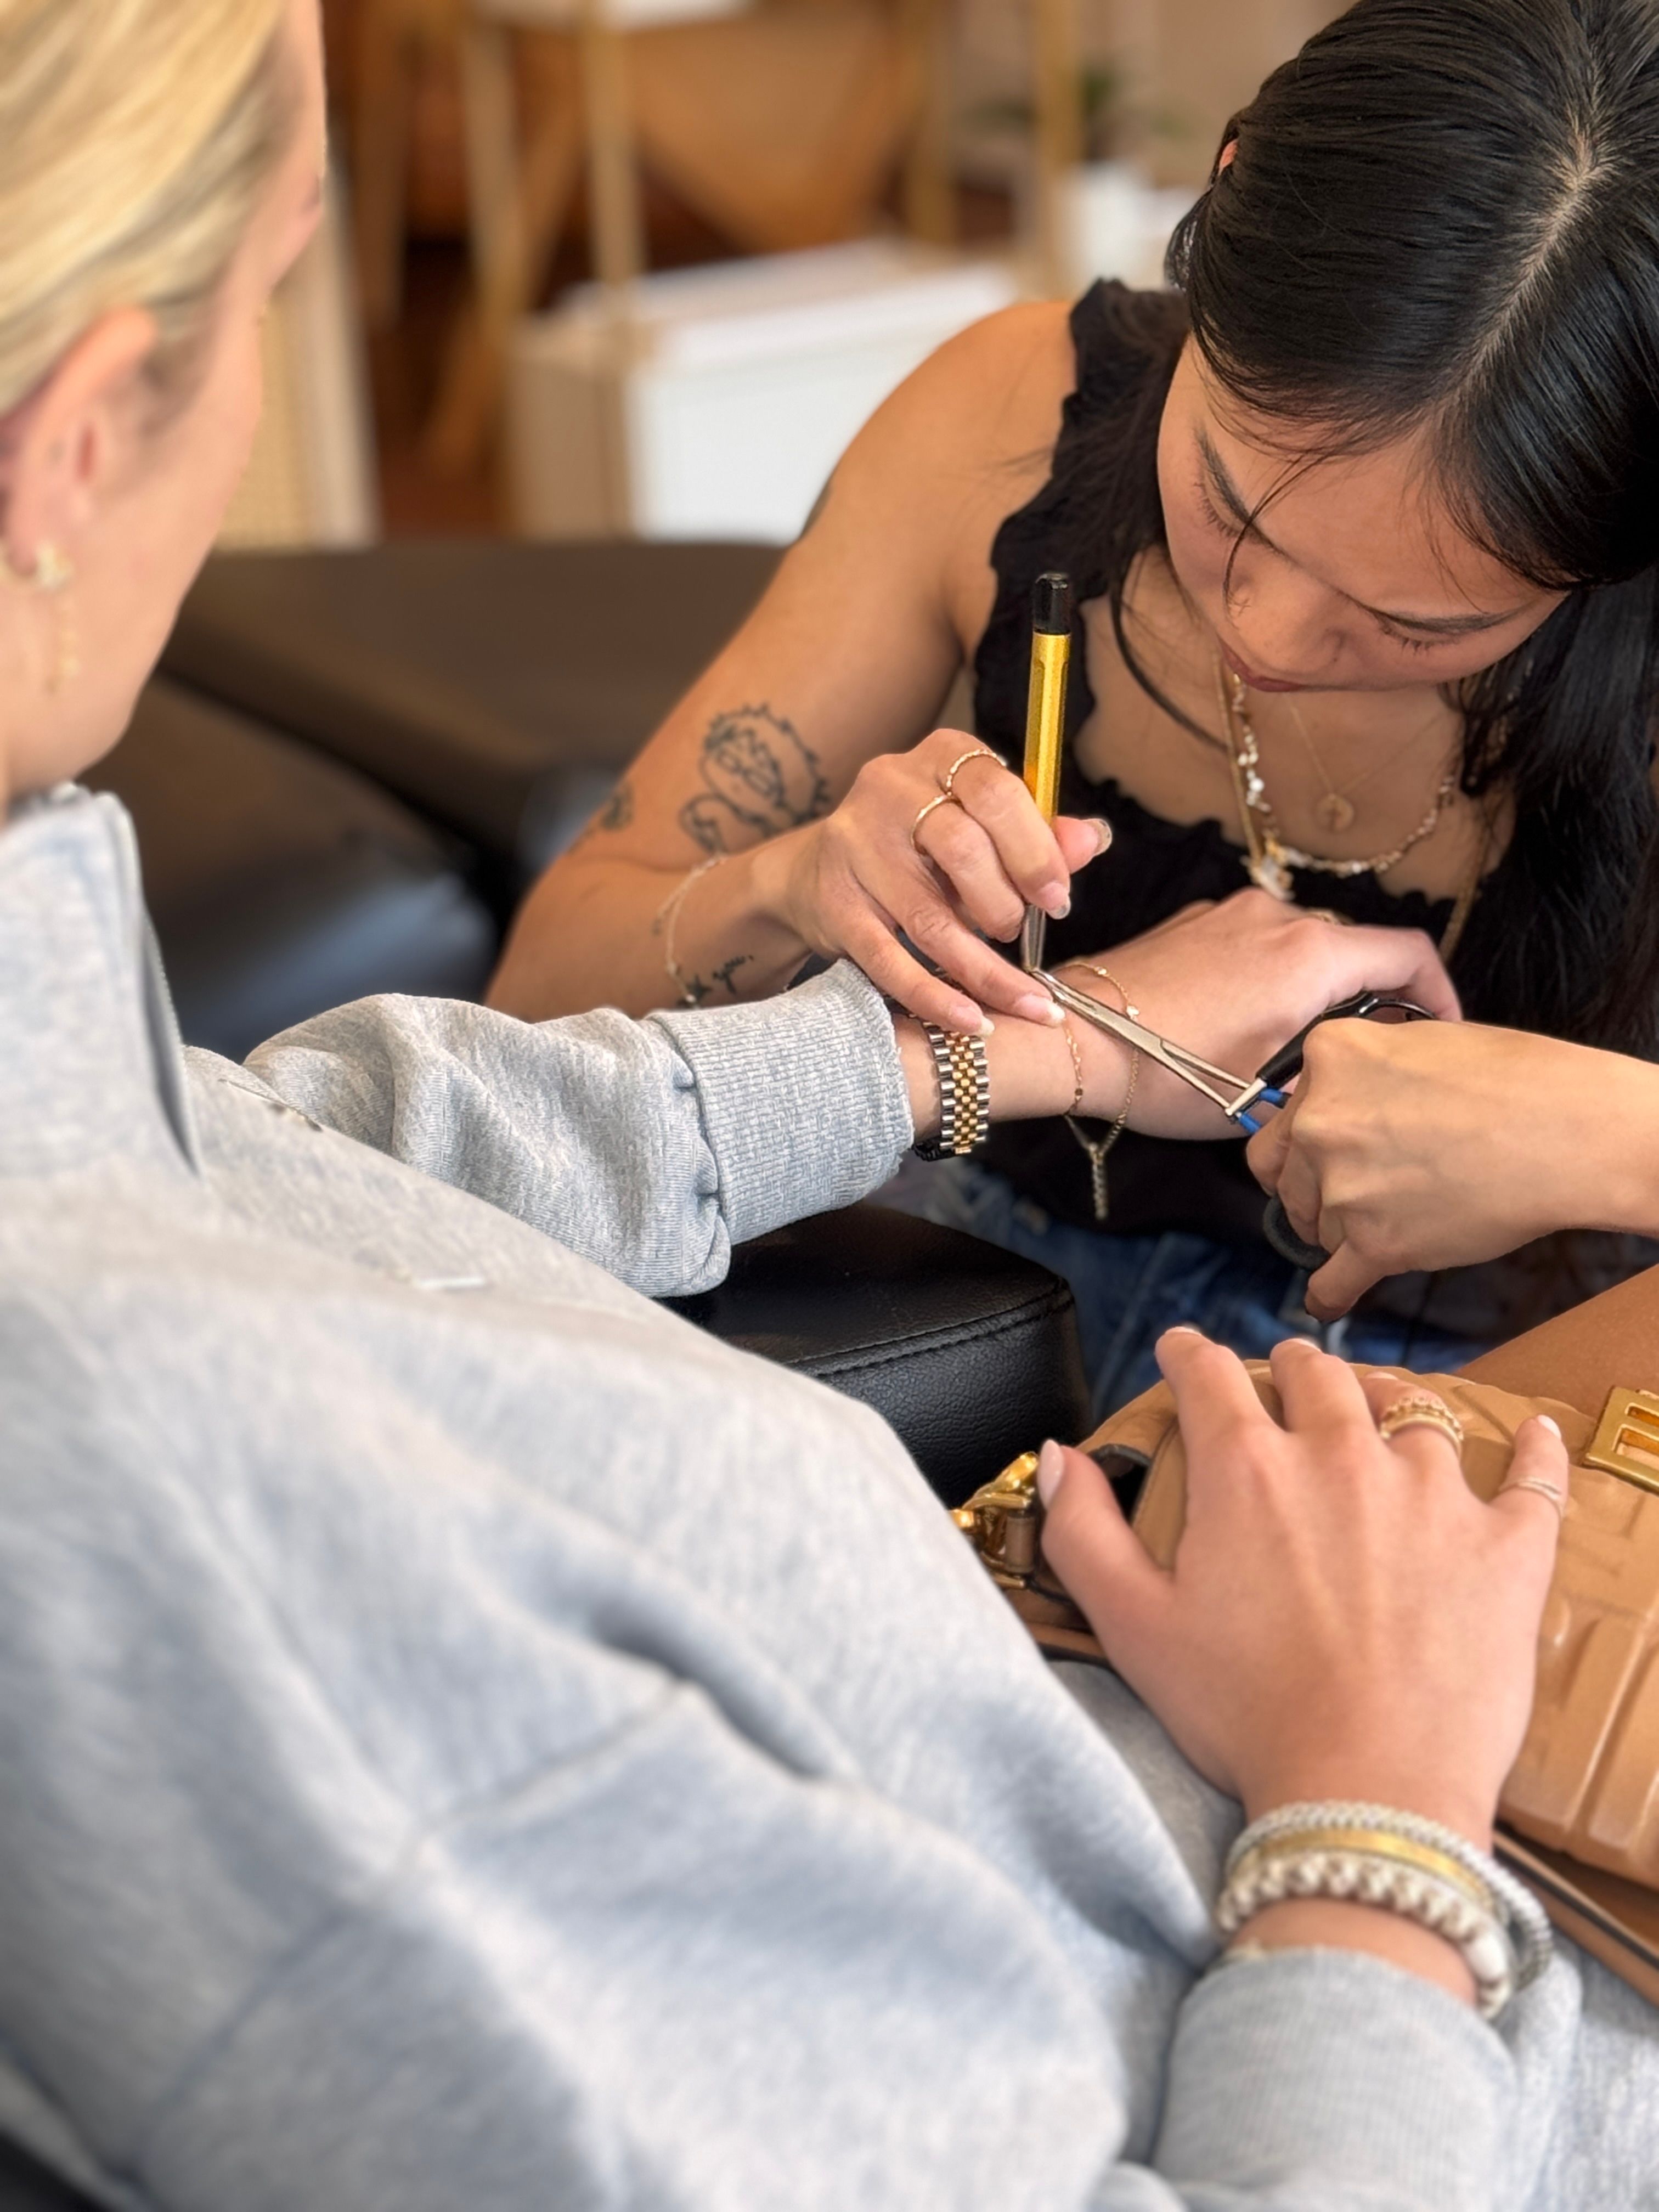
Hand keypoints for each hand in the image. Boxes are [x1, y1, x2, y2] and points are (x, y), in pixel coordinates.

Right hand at [769, 728, 1108, 1032]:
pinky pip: (890, 960)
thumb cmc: (922, 848)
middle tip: (1019, 932)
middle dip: (1006, 904)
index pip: (994, 790)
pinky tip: (975, 1021)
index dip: (1035, 850)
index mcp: (939, 756)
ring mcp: (854, 847)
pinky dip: (938, 997)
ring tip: (1024, 999)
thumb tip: (1093, 839)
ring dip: (986, 968)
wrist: (818, 872)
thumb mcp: (983, 827)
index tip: (1057, 899)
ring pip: (930, 915)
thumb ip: (1038, 832)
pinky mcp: (835, 905)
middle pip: (961, 848)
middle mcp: (889, 789)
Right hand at [1039, 1330, 1564, 1848]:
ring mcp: (1432, 1496)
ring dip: (1392, 1409)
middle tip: (1285, 1384)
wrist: (1368, 1795)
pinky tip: (1537, 1434)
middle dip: (1293, 1370)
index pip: (1211, 1374)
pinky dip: (1535, 1449)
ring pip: (1415, 1414)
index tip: (1184, 1350)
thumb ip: (1083, 1531)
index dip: (1190, 1353)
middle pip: (1317, 1375)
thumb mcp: (1132, 1626)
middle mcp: (1340, 1459)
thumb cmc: (1246, 1717)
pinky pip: (1534, 1473)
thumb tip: (1058, 1459)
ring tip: (1387, 1419)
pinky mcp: (1506, 1546)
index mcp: (1246, 1473)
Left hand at [1058, 891, 1460, 1138]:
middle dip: (1371, 996)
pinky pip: (1255, 942)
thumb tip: (1358, 1066)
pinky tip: (1244, 1022)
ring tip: (1299, 1043)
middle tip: (1367, 1052)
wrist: (1073, 1042)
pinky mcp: (1194, 922)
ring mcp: (1232, 913)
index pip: (1409, 952)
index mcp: (1310, 955)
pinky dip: (1269, 974)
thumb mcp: (1265, 1093)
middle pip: (1355, 948)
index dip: (1440, 992)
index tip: (1440, 1029)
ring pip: (1303, 945)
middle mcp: (1277, 918)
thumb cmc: (1163, 1074)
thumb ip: (1329, 1068)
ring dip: (1315, 987)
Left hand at [1244, 1018, 1627, 1318]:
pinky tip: (1328, 1298)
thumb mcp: (1416, 1041)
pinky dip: (1329, 1293)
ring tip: (1392, 1219)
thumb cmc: (1512, 1080)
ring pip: (1314, 1224)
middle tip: (1344, 1193)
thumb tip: (1339, 1093)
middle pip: (1284, 1171)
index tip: (1325, 1151)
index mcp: (1328, 1056)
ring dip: (1340, 1229)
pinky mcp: (1374, 1242)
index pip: (1287, 1109)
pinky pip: (1331, 1281)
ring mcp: (1341, 1184)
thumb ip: (1362, 1070)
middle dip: (1309, 1186)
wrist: (1563, 1133)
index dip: (1307, 1136)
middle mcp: (1319, 1119)